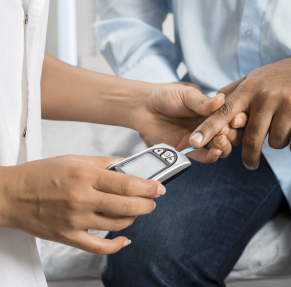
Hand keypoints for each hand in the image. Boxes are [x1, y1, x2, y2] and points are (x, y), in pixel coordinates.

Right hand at [0, 155, 164, 254]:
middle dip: (147, 204)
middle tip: (153, 200)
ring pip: (117, 225)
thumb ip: (104, 162)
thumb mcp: (75, 159)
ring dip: (133, 219)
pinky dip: (116, 245)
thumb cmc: (42, 173)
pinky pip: (98, 247)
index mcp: (86, 175)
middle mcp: (82, 198)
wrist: (11, 194)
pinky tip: (125, 238)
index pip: (127, 183)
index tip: (160, 187)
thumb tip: (127, 165)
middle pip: (127, 206)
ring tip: (136, 211)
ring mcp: (75, 220)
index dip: (149, 187)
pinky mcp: (68, 236)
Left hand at [131, 83, 244, 162]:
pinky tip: (215, 152)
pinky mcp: (188, 150)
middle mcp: (210, 126)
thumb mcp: (186, 95)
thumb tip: (222, 99)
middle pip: (230, 136)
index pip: (232, 119)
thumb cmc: (167, 96)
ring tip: (218, 141)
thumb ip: (203, 102)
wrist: (144, 106)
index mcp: (213, 111)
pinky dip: (211, 157)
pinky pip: (203, 157)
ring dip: (224, 147)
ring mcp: (200, 139)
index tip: (235, 120)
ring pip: (220, 148)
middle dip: (230, 135)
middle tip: (223, 131)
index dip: (237, 120)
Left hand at [189, 50, 290, 168]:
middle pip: (251, 138)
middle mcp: (267, 95)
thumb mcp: (254, 77)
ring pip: (276, 143)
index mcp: (249, 88)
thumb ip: (233, 92)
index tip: (193, 142)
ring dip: (277, 143)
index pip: (224, 112)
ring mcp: (289, 103)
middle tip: (250, 163)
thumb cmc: (280, 76)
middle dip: (250, 155)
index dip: (208, 128)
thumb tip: (212, 106)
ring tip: (282, 128)